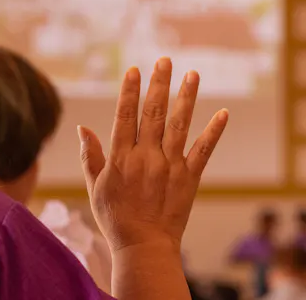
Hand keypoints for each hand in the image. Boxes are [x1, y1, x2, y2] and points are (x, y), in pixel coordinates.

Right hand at [77, 57, 227, 252]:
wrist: (143, 246)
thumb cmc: (116, 217)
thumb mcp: (95, 187)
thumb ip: (91, 156)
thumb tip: (82, 127)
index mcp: (121, 158)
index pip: (125, 116)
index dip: (130, 91)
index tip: (135, 69)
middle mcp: (147, 157)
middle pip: (154, 113)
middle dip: (160, 84)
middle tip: (166, 59)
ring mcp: (170, 165)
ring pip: (180, 124)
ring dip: (187, 97)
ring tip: (193, 74)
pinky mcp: (190, 177)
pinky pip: (204, 150)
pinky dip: (214, 131)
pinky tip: (223, 113)